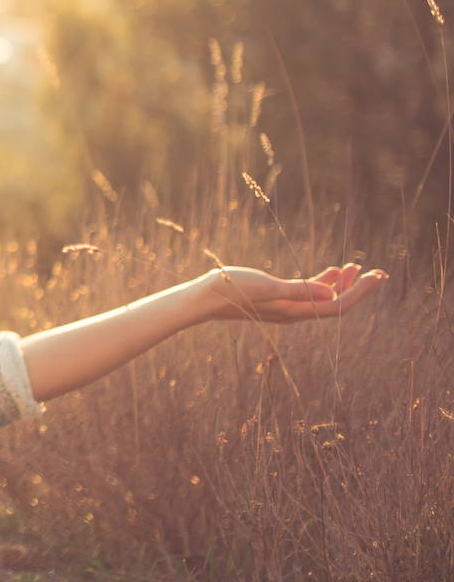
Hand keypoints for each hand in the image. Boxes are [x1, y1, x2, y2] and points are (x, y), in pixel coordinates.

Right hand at [198, 262, 387, 323]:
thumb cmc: (232, 289)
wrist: (203, 298)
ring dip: (342, 284)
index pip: (337, 306)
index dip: (360, 292)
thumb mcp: (267, 286)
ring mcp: (286, 308)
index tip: (377, 276)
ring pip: (324, 299)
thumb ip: (300, 290)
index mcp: (294, 311)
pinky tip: (331, 272)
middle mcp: (294, 313)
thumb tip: (332, 295)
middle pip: (335, 304)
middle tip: (378, 272)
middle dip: (357, 288)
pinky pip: (309, 295)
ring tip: (356, 267)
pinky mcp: (277, 300)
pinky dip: (324, 283)